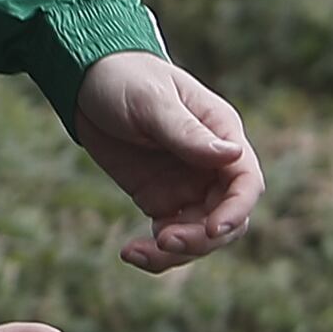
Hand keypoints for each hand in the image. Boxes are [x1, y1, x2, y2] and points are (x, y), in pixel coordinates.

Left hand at [74, 51, 263, 271]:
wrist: (86, 81)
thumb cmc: (126, 78)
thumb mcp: (153, 101)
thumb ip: (187, 132)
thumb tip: (232, 156)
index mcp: (222, 135)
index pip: (246, 182)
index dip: (236, 210)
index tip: (212, 229)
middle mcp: (211, 166)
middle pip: (227, 218)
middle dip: (202, 238)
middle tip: (165, 241)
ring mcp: (187, 186)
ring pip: (200, 236)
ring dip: (177, 252)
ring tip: (138, 252)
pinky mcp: (160, 199)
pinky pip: (168, 236)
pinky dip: (155, 253)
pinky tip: (129, 252)